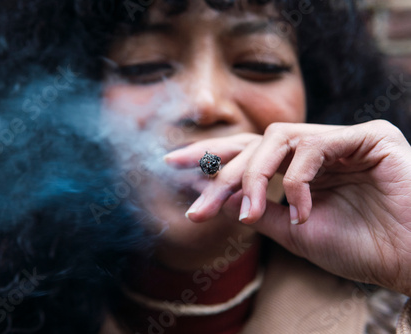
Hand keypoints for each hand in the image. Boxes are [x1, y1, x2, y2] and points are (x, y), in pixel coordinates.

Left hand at [164, 120, 410, 295]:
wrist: (409, 260)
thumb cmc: (359, 248)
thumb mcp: (294, 232)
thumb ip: (259, 210)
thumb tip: (220, 197)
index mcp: (302, 168)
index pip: (249, 151)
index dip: (210, 156)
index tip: (171, 164)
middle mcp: (318, 148)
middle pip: (255, 142)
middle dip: (221, 172)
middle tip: (199, 206)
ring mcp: (342, 139)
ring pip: (278, 139)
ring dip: (255, 178)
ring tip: (252, 216)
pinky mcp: (369, 137)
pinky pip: (313, 147)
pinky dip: (297, 180)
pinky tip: (301, 210)